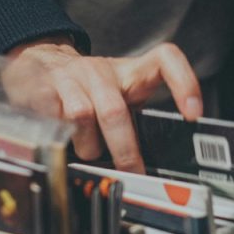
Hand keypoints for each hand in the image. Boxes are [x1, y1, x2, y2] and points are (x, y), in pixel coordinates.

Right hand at [3, 39, 201, 172]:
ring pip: (82, 117)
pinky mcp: (41, 87)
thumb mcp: (119, 94)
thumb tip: (155, 165)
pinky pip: (51, 118)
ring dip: (87, 146)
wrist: (39, 60)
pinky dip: (59, 139)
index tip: (193, 113)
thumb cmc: (88, 88)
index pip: (165, 60)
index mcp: (129, 72)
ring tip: (88, 153)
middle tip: (133, 173)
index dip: (183, 83)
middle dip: (124, 150)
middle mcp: (101, 71)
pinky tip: (60, 144)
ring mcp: (70, 78)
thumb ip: (137, 119)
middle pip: (115, 110)